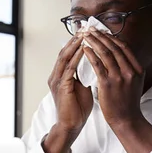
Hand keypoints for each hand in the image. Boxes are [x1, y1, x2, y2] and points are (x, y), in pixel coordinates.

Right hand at [43, 34, 93, 152]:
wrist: (71, 125)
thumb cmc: (77, 109)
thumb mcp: (82, 88)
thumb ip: (85, 76)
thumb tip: (96, 65)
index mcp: (60, 75)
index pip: (67, 54)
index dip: (76, 42)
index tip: (87, 32)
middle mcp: (55, 75)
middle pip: (64, 51)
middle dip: (75, 39)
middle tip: (85, 27)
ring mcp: (57, 80)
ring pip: (65, 56)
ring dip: (76, 44)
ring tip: (85, 33)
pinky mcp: (61, 86)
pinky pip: (70, 67)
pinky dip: (77, 57)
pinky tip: (85, 49)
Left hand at [81, 29, 151, 152]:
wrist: (126, 120)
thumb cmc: (127, 103)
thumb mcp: (134, 83)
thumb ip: (129, 69)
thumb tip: (121, 56)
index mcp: (137, 69)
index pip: (124, 47)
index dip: (112, 38)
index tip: (103, 32)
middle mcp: (130, 70)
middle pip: (114, 47)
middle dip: (101, 36)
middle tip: (91, 29)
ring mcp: (119, 77)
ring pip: (105, 53)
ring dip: (94, 42)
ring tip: (86, 36)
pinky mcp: (108, 84)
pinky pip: (97, 64)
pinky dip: (90, 54)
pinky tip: (84, 49)